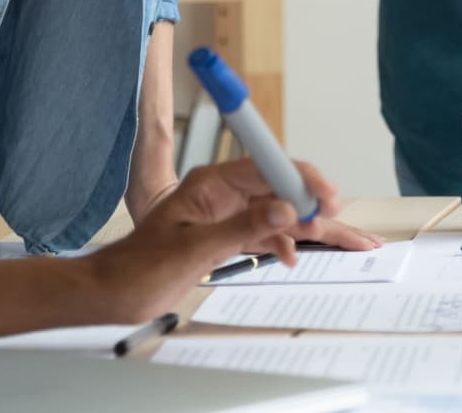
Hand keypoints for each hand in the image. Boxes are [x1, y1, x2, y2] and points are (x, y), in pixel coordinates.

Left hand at [70, 159, 371, 324]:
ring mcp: (226, 214)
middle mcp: (223, 194)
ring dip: (311, 228)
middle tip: (345, 222)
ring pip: (280, 214)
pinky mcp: (226, 235)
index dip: (301, 179)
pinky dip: (286, 244)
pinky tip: (296, 257)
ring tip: (348, 241)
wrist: (113, 292)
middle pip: (281, 190)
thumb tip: (286, 210)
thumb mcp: (193, 250)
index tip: (326, 194)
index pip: (267, 168)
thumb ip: (242, 228)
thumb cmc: (138, 268)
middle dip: (316, 205)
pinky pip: (267, 233)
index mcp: (211, 184)